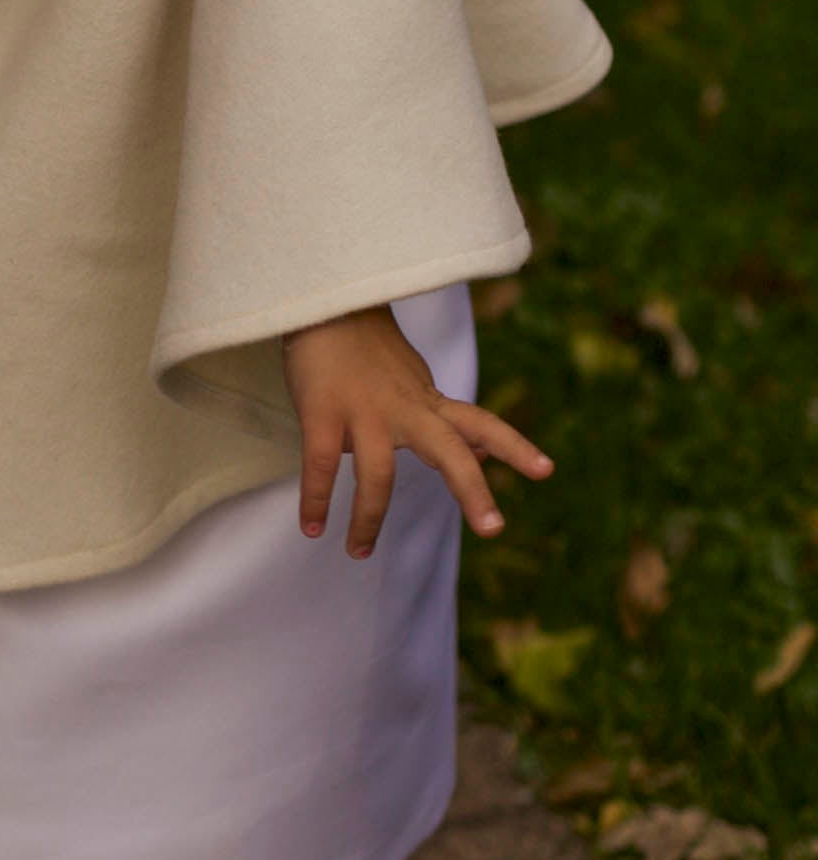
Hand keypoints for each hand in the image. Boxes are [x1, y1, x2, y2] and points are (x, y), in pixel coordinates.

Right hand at [280, 301, 553, 558]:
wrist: (323, 306)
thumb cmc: (368, 348)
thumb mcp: (416, 383)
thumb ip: (447, 418)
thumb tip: (485, 451)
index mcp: (427, 402)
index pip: (481, 423)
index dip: (514, 447)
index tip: (546, 471)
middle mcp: (405, 409)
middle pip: (450, 452)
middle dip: (474, 490)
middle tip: (494, 528)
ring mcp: (365, 412)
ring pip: (379, 476)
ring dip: (369, 520)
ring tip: (360, 552)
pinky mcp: (323, 413)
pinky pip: (321, 466)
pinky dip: (316, 501)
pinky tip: (313, 528)